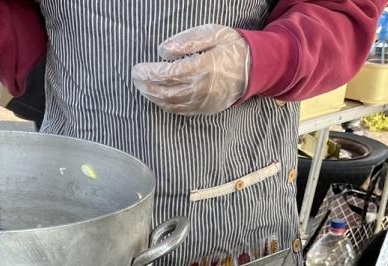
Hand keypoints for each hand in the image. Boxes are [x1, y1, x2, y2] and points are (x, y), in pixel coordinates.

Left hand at [132, 25, 250, 116]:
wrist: (253, 68)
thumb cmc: (231, 46)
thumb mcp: (212, 33)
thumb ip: (187, 41)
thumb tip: (163, 50)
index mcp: (202, 67)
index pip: (168, 74)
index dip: (150, 73)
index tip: (138, 68)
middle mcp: (201, 88)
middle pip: (166, 92)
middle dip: (147, 86)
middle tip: (135, 78)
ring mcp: (202, 102)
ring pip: (171, 104)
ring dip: (153, 97)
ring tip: (142, 88)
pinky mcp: (204, 110)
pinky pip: (180, 111)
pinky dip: (165, 105)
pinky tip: (157, 97)